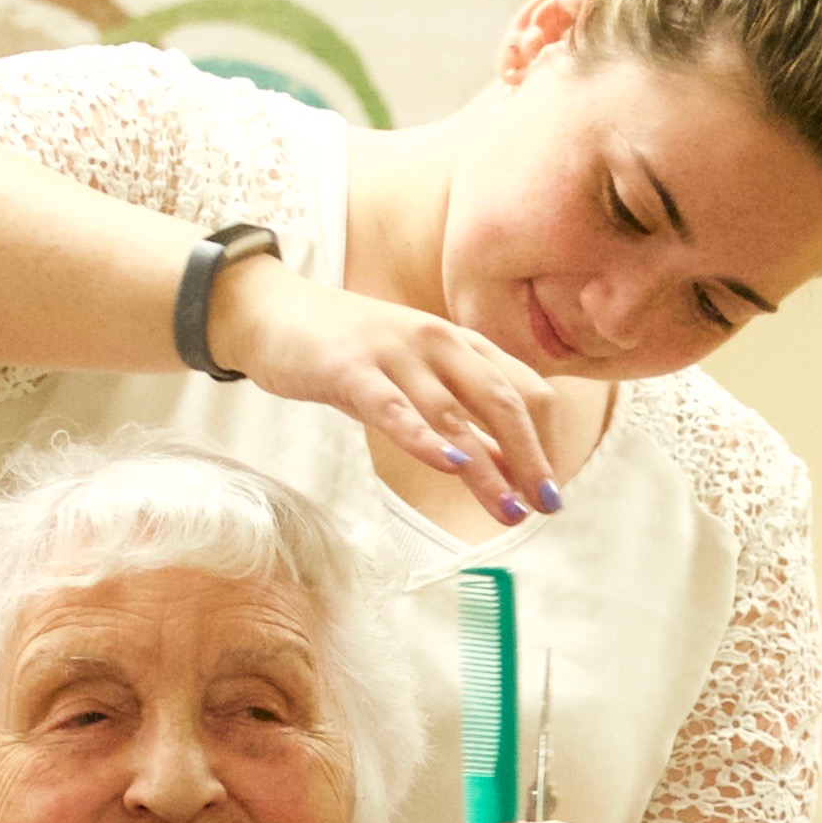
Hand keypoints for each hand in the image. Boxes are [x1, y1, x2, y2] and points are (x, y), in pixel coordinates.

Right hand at [218, 256, 563, 525]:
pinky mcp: (351, 371)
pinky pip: (395, 409)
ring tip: (509, 510)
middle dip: (530, 458)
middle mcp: (437, 341)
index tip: (550, 489)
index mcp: (460, 342)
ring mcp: (395, 353)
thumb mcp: (416, 378)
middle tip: (547, 505)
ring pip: (454, 416)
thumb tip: (510, 468)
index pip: (523, 389)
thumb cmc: (350, 352)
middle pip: (501, 402)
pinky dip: (424, 439)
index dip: (543, 440)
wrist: (271, 312)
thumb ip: (463, 417)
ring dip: (487, 469)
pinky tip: (449, 466)